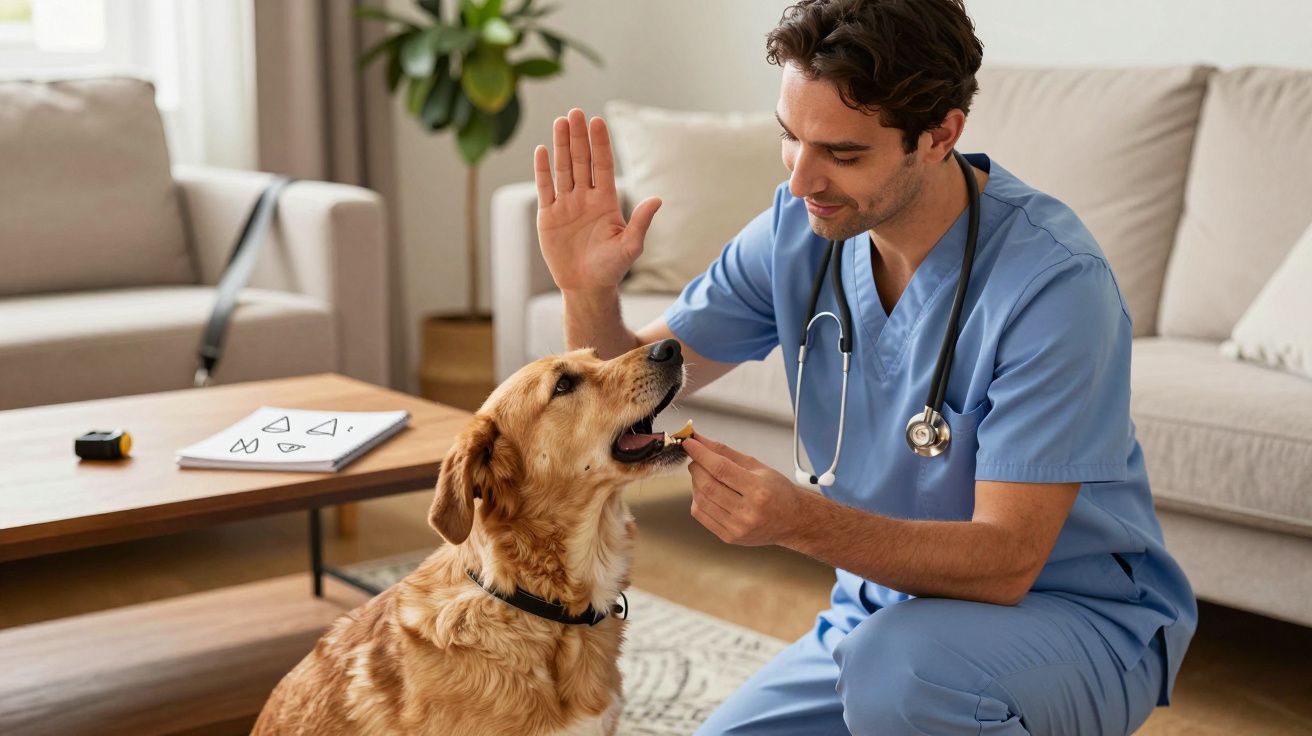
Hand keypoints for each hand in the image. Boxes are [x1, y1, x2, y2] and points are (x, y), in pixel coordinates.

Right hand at [534, 108, 662, 293]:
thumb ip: (641, 222)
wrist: (586, 287)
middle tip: (576, 112)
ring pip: (563, 169)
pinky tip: (543, 150)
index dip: (600, 144)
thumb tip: (658, 200)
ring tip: (560, 122)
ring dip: (561, 145)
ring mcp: (566, 205)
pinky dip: (543, 170)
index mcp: (605, 201)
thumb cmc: (611, 269)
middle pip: (581, 161)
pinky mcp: (549, 215)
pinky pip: (545, 188)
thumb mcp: (630, 246)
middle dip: (578, 137)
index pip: (603, 165)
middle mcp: (585, 198)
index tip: (597, 121)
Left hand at [681, 432, 809, 547]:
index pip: (720, 469)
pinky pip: (701, 515)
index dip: (701, 454)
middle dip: (696, 467)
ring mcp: (737, 527)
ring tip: (703, 475)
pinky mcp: (729, 537)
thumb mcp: (757, 466)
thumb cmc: (777, 491)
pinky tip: (706, 492)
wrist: (792, 521)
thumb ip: (726, 452)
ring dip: (695, 483)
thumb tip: (700, 440)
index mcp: (758, 490)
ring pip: (701, 500)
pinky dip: (697, 499)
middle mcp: (748, 512)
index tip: (689, 443)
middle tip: (696, 458)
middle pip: (708, 485)